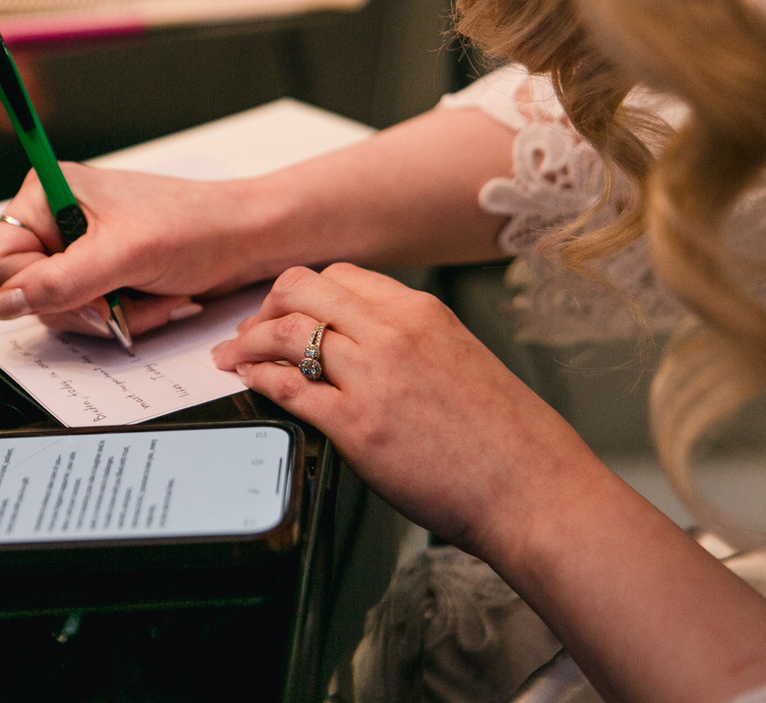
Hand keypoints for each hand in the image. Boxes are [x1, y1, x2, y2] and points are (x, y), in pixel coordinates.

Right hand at [0, 162, 275, 336]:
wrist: (243, 239)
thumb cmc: (193, 227)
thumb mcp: (123, 254)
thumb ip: (60, 282)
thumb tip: (6, 304)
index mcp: (47, 196)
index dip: (31, 287)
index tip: (79, 289)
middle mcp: (57, 221)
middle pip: (27, 294)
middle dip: (81, 305)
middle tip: (119, 296)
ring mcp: (79, 252)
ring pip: (61, 311)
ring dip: (108, 314)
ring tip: (146, 294)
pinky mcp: (101, 276)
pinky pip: (90, 316)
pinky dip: (123, 317)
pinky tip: (153, 299)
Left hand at [211, 263, 594, 556]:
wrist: (532, 488)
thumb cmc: (506, 437)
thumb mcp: (460, 359)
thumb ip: (411, 343)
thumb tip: (363, 346)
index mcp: (422, 312)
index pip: (340, 277)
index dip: (303, 293)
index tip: (286, 309)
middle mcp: (393, 332)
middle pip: (302, 291)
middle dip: (266, 307)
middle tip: (250, 329)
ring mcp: (372, 376)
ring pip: (285, 332)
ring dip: (248, 340)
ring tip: (234, 354)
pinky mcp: (356, 425)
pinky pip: (286, 386)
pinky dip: (258, 377)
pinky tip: (249, 379)